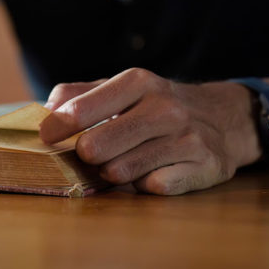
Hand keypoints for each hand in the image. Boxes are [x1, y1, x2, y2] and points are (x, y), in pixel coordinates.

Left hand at [39, 68, 260, 194]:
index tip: (46, 137)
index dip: (56, 128)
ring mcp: (186, 137)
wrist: (223, 118)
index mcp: (138, 81)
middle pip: (96, 147)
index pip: (81, 109)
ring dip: (114, 173)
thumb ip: (79, 94)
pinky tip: (153, 171)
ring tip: (123, 162)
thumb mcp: (122, 88)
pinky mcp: (203, 165)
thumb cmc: (157, 106)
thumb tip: (45, 111)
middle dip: (86, 156)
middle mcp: (164, 107)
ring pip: (121, 171)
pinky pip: (153, 187)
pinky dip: (145, 185)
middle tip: (92, 154)